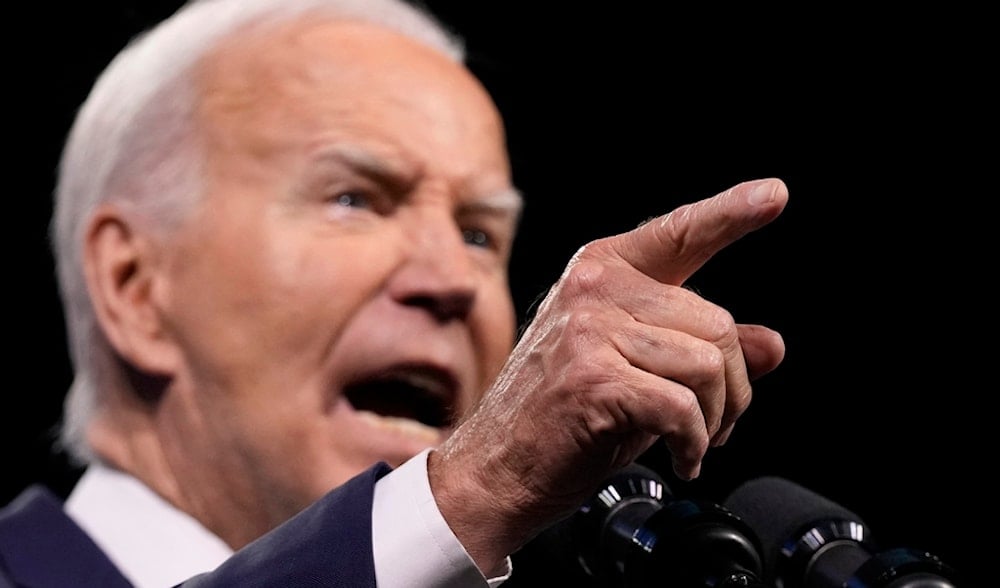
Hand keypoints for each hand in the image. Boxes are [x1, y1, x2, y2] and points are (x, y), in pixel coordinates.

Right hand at [429, 178, 787, 571]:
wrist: (496, 467)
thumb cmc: (561, 417)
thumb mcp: (638, 369)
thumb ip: (699, 346)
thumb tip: (771, 346)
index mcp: (601, 271)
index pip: (679, 234)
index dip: (731, 214)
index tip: (775, 195)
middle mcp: (594, 288)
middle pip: (717, 322)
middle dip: (733, 386)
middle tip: (717, 423)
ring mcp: (590, 329)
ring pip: (707, 365)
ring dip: (716, 419)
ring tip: (692, 442)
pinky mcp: (593, 378)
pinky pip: (683, 408)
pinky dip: (694, 444)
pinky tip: (680, 459)